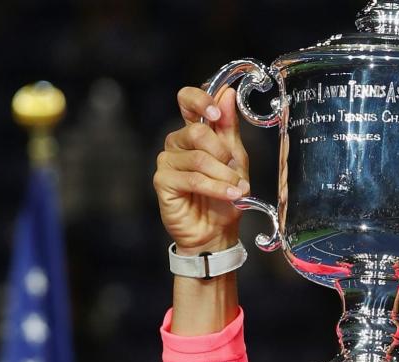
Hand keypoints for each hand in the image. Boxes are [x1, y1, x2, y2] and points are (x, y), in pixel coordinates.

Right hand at [154, 86, 250, 254]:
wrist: (217, 231)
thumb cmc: (225, 195)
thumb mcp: (235, 158)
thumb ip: (229, 127)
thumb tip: (227, 94)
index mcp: (193, 130)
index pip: (187, 100)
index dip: (200, 100)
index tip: (217, 114)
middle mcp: (177, 142)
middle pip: (198, 131)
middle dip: (223, 154)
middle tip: (235, 173)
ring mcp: (167, 161)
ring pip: (199, 158)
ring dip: (224, 176)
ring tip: (236, 190)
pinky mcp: (162, 181)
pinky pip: (193, 178)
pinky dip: (216, 187)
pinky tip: (229, 195)